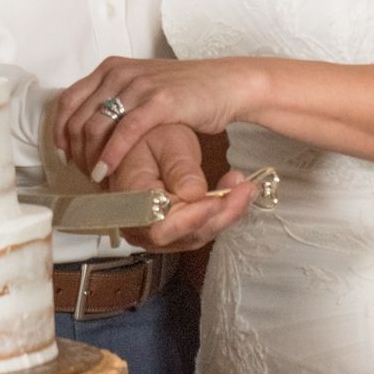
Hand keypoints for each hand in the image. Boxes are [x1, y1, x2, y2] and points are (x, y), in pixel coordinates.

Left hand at [56, 56, 256, 179]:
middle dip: (74, 151)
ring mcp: (139, 86)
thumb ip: (115, 100)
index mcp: (111, 68)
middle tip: (81, 172)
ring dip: (89, 157)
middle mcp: (119, 73)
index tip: (64, 155)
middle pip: (77, 117)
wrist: (225, 84)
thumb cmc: (185, 91)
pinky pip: (125, 132)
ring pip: (95, 126)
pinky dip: (111, 155)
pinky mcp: (159, 101)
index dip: (59, 131)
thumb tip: (88, 128)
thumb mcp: (141, 88)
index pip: (68, 100)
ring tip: (95, 177)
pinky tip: (108, 172)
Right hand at [111, 130, 254, 251]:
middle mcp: (137, 224)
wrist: (139, 143)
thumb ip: (179, 167)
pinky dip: (220, 215)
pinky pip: (198, 231)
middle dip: (219, 214)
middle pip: (183, 235)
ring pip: (196, 236)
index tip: (219, 199)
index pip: (160, 224)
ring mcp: (152, 232)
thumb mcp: (167, 141)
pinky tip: (234, 194)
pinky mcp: (169, 232)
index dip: (192, 218)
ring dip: (225, 214)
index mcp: (130, 198)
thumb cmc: (148, 137)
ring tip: (243, 187)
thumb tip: (194, 193)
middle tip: (244, 189)